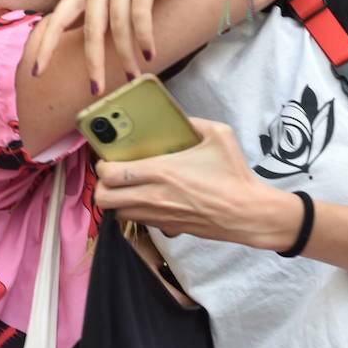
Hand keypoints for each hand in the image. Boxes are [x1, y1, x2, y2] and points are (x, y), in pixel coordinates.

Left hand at [30, 0, 202, 92]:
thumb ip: (96, 9)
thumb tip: (77, 38)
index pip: (58, 18)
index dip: (46, 45)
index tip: (37, 72)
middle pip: (91, 28)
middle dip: (93, 62)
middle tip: (96, 89)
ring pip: (118, 25)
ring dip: (125, 55)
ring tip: (132, 76)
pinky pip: (140, 13)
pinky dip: (144, 37)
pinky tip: (149, 54)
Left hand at [94, 117, 298, 251]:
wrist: (247, 212)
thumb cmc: (234, 175)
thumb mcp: (219, 135)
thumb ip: (195, 122)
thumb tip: (180, 119)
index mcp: (161, 171)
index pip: (109, 174)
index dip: (101, 166)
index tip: (107, 158)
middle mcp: (153, 196)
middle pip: (103, 198)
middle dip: (101, 186)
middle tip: (111, 176)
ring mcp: (159, 215)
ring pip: (117, 213)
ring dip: (117, 200)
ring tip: (127, 187)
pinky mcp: (167, 228)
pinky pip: (138, 222)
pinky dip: (135, 212)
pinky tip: (147, 200)